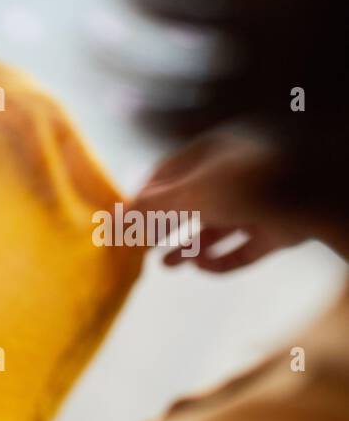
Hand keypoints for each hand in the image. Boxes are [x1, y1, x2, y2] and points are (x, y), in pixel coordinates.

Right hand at [129, 133, 306, 271]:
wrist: (309, 199)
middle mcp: (236, 174)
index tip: (127, 222)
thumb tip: (110, 222)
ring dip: (188, 247)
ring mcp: (258, 202)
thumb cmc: (244, 185)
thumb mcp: (187, 194)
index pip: (168, 173)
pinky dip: (219, 260)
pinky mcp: (275, 230)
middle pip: (190, 203)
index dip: (146, 198)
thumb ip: (147, 209)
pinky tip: (201, 268)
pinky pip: (241, 248)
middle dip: (165, 228)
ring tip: (168, 266)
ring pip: (215, 227)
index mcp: (214, 152)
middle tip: (142, 249)